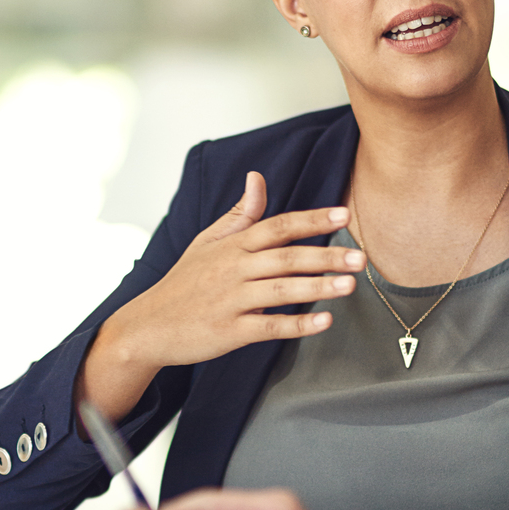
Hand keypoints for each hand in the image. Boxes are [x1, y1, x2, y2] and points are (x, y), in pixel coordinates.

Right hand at [79, 172, 365, 422]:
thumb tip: (258, 178)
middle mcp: (234, 269)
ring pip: (281, 291)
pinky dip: (297, 325)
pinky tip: (323, 321)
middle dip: (326, 256)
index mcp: (232, 246)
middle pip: (286, 257)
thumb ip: (239, 214)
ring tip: (349, 285)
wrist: (147, 326)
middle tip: (360, 256)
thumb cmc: (183, 283)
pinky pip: (268, 327)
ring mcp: (231, 301)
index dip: (312, 220)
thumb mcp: (206, 242)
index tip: (344, 214)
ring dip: (317, 287)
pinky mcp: (229, 332)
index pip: (278, 226)